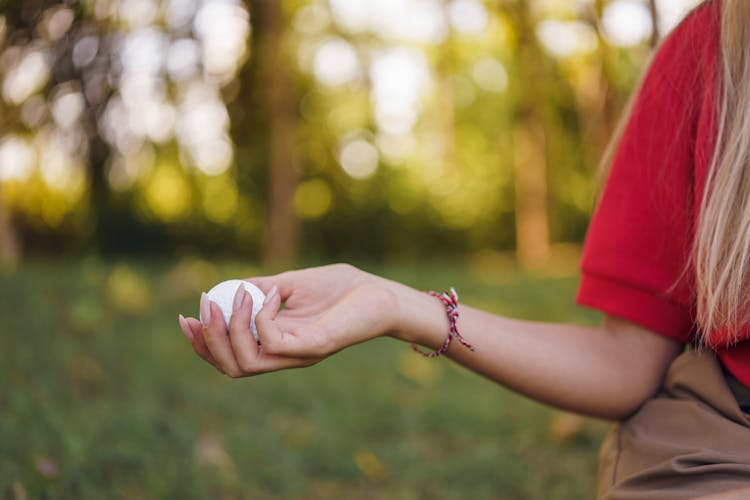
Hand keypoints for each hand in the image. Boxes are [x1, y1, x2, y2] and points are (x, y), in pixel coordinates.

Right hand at [178, 264, 397, 376]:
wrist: (379, 293)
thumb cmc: (340, 289)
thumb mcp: (292, 284)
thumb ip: (261, 289)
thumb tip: (228, 287)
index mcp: (276, 344)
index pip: (230, 358)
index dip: (203, 344)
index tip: (186, 318)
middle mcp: (284, 355)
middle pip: (232, 368)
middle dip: (208, 342)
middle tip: (203, 309)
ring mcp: (299, 354)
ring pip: (247, 363)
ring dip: (230, 331)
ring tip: (233, 298)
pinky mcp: (315, 346)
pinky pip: (274, 342)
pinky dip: (262, 316)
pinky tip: (272, 294)